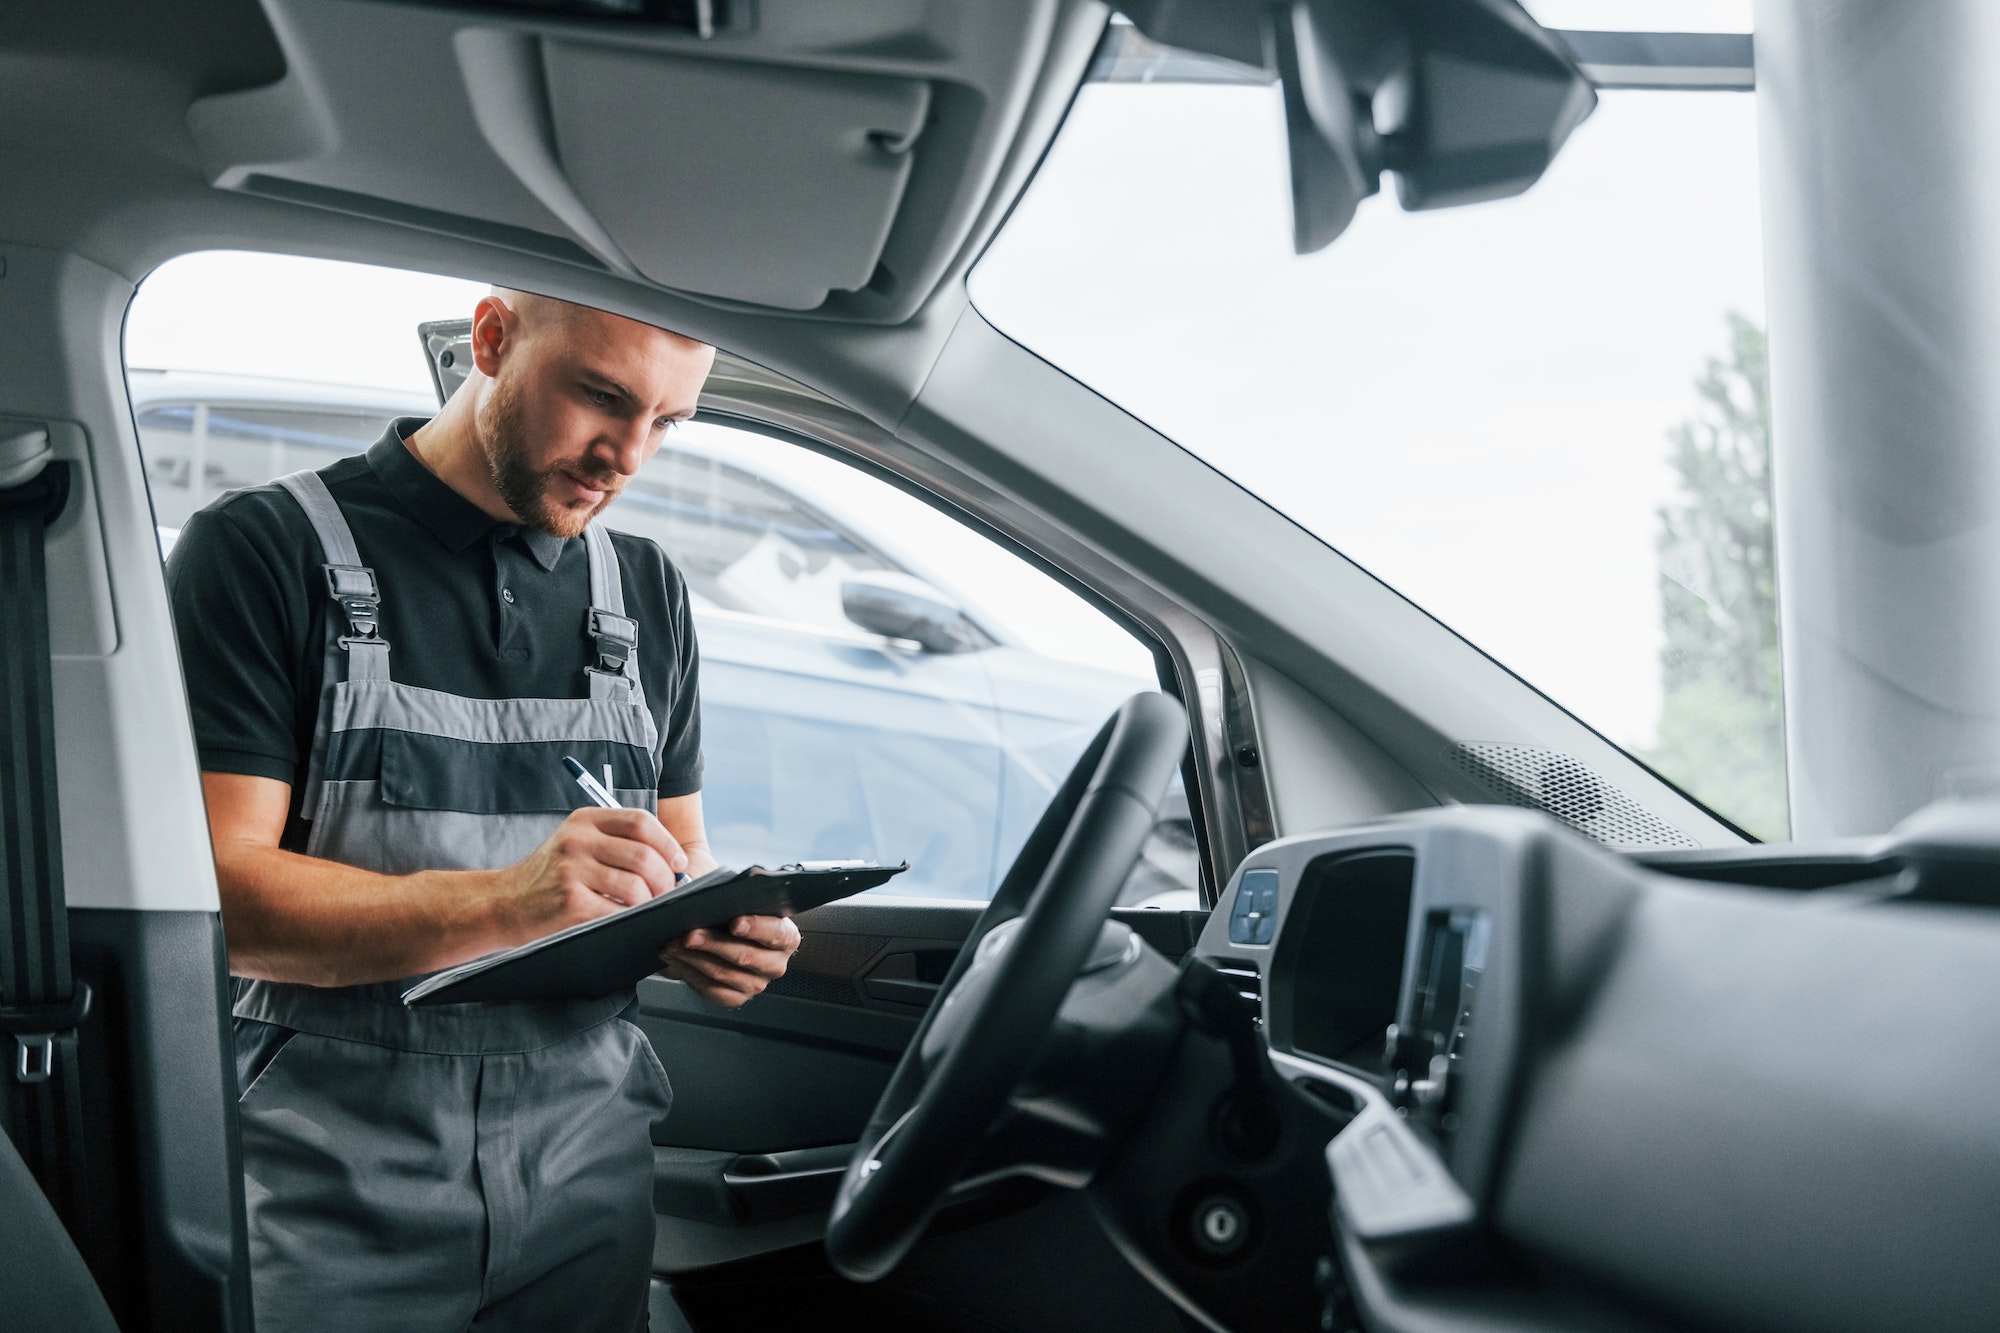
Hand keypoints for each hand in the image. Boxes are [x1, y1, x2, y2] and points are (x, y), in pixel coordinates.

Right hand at [490, 807, 687, 943]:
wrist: (504, 903)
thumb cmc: (550, 877)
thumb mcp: (577, 844)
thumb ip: (616, 843)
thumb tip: (671, 861)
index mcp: (585, 820)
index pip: (641, 822)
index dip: (667, 843)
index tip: (678, 863)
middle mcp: (578, 840)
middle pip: (643, 855)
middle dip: (665, 879)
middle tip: (668, 894)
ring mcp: (572, 871)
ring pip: (635, 886)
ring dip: (651, 903)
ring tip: (647, 909)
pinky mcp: (570, 903)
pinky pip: (618, 911)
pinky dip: (631, 919)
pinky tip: (627, 920)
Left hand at [659, 915, 800, 1008]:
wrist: (731, 937)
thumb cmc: (738, 914)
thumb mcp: (742, 903)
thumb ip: (735, 901)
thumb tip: (709, 901)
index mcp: (785, 937)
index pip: (775, 933)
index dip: (755, 927)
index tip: (734, 922)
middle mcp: (775, 964)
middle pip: (744, 956)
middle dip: (712, 943)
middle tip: (688, 934)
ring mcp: (756, 984)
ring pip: (722, 974)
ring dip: (692, 958)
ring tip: (671, 944)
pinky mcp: (736, 998)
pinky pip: (710, 990)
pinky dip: (688, 973)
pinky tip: (674, 959)